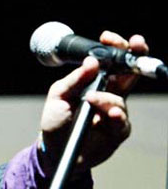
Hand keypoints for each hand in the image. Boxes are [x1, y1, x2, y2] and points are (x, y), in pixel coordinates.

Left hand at [39, 31, 148, 172]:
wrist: (53, 150)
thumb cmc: (56, 121)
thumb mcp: (58, 96)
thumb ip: (74, 80)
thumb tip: (92, 61)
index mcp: (94, 82)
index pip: (110, 61)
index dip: (114, 47)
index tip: (108, 37)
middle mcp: (108, 94)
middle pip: (129, 72)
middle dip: (134, 56)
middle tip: (134, 45)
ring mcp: (114, 112)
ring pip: (121, 98)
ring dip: (107, 96)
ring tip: (90, 99)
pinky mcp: (117, 131)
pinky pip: (122, 121)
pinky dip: (116, 114)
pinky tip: (110, 113)